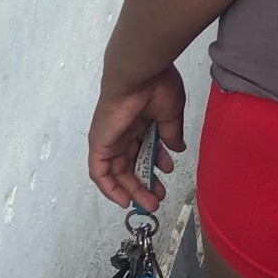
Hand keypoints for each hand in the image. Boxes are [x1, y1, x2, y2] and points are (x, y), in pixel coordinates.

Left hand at [88, 65, 186, 210]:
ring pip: (118, 171)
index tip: (167, 173)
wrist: (139, 75)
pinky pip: (100, 172)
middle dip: (146, 181)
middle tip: (159, 196)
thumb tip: (177, 149)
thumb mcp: (171, 114)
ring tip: (149, 202)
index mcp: (140, 121)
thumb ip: (171, 133)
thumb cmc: (157, 87)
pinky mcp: (100, 144)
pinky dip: (109, 187)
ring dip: (132, 188)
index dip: (156, 163)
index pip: (145, 148)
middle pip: (132, 163)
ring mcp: (111, 138)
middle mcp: (124, 131)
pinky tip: (123, 200)